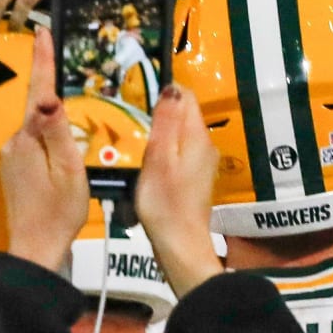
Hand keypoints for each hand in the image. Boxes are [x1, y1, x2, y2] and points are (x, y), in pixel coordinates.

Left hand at [0, 28, 88, 270]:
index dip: (42, 60)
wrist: (36, 250)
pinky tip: (66, 140)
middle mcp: (15, 141)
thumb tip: (48, 97)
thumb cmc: (59, 211)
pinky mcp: (15, 169)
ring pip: (36, 125)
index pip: (38, 90)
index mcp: (29, 137)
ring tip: (79, 101)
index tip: (41, 30)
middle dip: (51, 83)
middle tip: (69, 59)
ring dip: (53, 114)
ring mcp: (12, 156)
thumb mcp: (68, 170)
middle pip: (36, 105)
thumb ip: (57, 132)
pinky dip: (50, 134)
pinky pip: (35, 141)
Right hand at [135, 84, 221, 297]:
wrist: (179, 245)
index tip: (136, 96)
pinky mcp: (194, 177)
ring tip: (132, 137)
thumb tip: (172, 87)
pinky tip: (144, 160)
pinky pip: (178, 151)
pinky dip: (162, 149)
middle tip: (128, 117)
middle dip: (157, 110)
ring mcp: (201, 162)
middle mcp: (204, 144)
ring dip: (158, 130)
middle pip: (182, 113)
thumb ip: (165, 122)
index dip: (162, 90)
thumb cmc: (164, 201)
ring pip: (179, 132)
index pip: (185, 95)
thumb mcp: (158, 157)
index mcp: (196, 135)